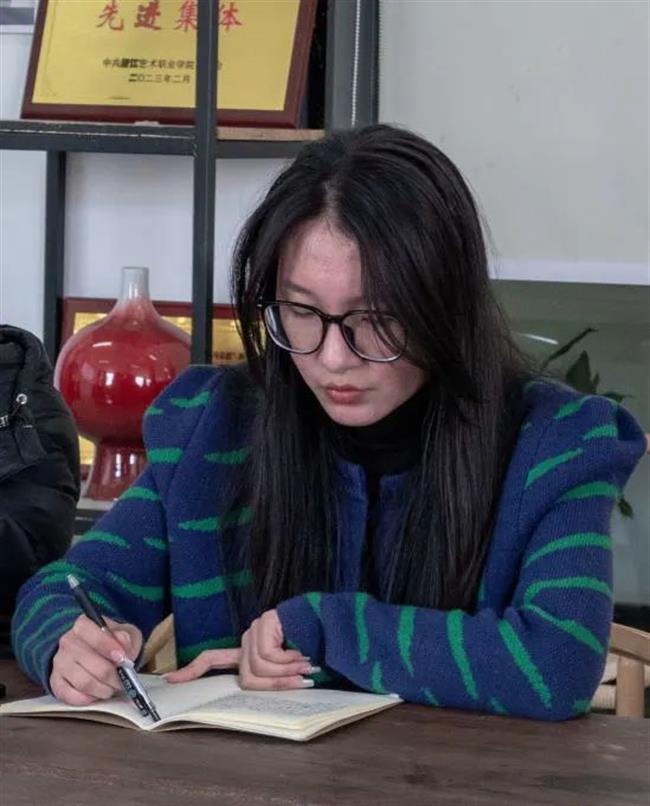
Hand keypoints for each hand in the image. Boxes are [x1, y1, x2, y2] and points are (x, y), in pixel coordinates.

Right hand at [50, 615, 142, 705]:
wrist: (96, 652)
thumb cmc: (112, 642)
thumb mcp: (125, 633)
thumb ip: (126, 636)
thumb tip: (123, 641)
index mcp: (83, 625)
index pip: (91, 633)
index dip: (107, 646)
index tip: (122, 657)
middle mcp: (67, 641)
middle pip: (90, 662)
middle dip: (112, 675)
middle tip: (123, 680)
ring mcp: (59, 662)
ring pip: (83, 682)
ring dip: (103, 689)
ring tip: (112, 688)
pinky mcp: (55, 682)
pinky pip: (70, 696)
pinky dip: (88, 698)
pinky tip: (97, 693)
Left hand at [165, 610, 316, 690]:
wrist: (331, 622)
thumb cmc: (314, 648)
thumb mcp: (292, 670)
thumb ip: (276, 678)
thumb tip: (275, 694)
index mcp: (248, 650)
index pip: (213, 658)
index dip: (192, 670)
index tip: (170, 681)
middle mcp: (247, 639)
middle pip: (246, 676)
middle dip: (274, 684)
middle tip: (301, 682)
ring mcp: (255, 630)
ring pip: (258, 668)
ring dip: (286, 673)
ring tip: (307, 665)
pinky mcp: (265, 623)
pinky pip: (269, 656)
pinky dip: (289, 661)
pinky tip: (304, 654)